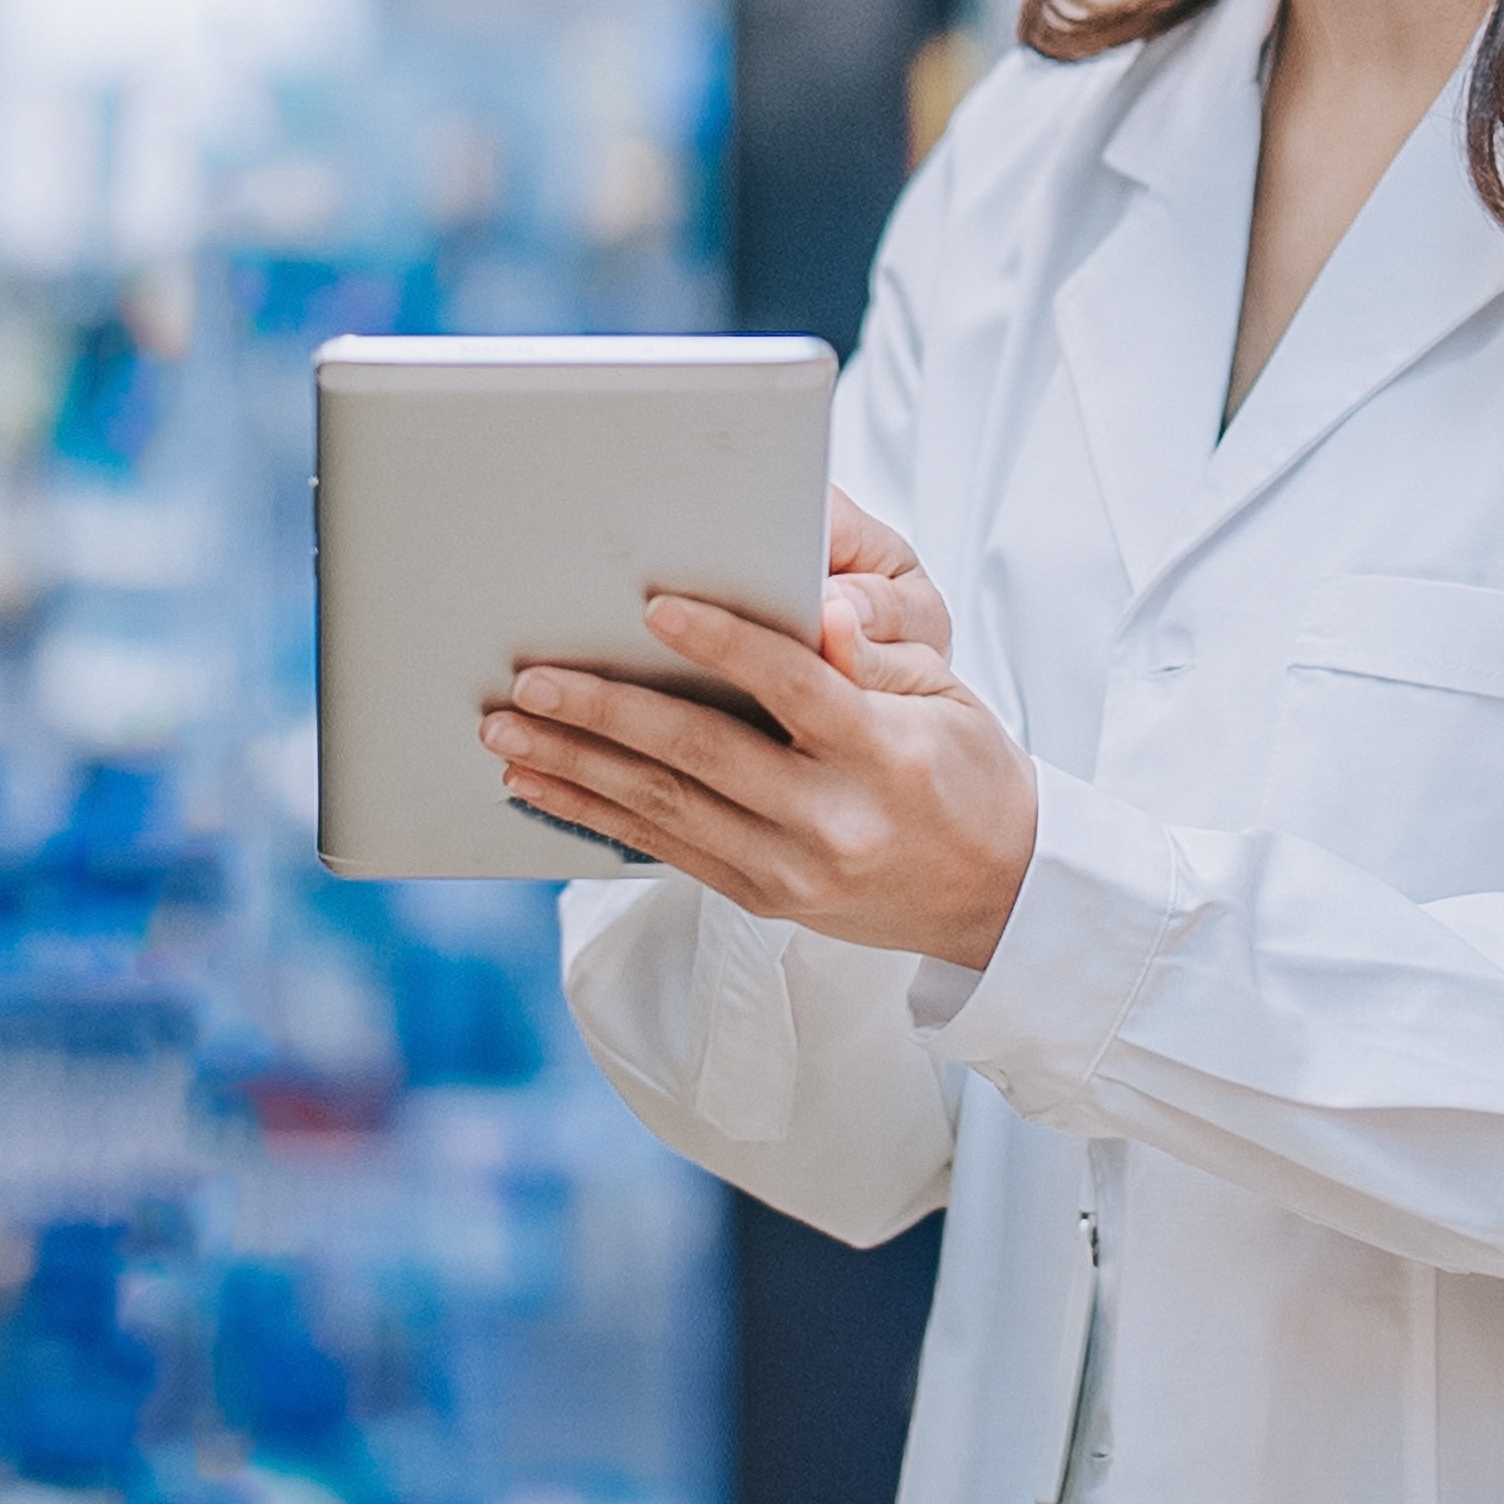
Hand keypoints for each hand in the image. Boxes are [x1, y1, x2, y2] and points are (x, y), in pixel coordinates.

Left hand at [490, 499, 1038, 969]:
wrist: (998, 895)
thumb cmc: (969, 775)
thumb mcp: (944, 700)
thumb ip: (871, 660)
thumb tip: (816, 613)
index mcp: (883, 755)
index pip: (793, 688)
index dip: (723, 644)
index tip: (655, 606)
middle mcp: (830, 820)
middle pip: (701, 755)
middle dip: (605, 713)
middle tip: (531, 679)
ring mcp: (789, 869)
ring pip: (663, 808)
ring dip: (574, 767)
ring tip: (505, 730)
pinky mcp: (761, 897)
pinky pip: (662, 849)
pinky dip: (595, 814)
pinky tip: (543, 785)